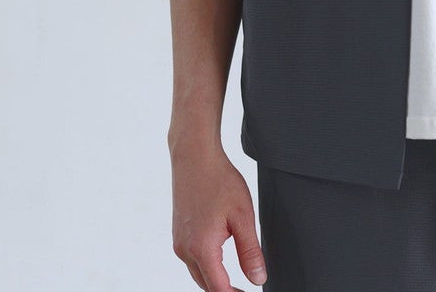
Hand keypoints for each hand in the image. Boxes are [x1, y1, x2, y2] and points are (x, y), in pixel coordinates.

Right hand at [170, 143, 266, 290]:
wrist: (195, 157)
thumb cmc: (219, 180)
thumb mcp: (243, 216)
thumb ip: (250, 251)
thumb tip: (257, 278)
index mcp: (201, 248)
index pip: (218, 289)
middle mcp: (185, 250)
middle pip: (206, 285)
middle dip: (225, 290)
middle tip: (246, 288)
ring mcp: (179, 243)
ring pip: (198, 273)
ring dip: (215, 279)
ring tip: (236, 278)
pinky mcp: (178, 235)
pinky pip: (192, 260)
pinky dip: (206, 265)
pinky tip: (219, 258)